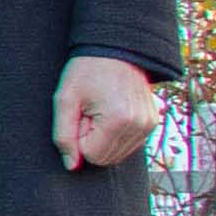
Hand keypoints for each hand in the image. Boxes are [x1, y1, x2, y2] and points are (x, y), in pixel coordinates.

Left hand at [55, 54, 163, 170]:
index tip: (81, 114)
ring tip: (100, 110)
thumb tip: (72, 166)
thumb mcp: (65, 100)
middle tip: (90, 112)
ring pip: (118, 153)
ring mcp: (149, 124)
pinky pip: (128, 144)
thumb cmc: (86, 71)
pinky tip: (112, 112)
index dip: (79, 138)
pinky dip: (115, 134)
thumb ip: (63, 136)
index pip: (92, 156)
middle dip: (91, 140)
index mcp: (119, 120)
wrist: (116, 49)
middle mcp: (140, 125)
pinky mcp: (152, 122)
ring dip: (103, 137)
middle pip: (107, 158)